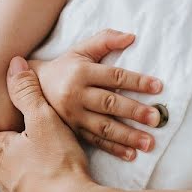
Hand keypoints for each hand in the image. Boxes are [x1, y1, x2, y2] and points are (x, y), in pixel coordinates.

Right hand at [32, 29, 162, 160]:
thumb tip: (131, 37)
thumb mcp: (82, 49)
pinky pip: (95, 141)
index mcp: (81, 72)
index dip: (137, 81)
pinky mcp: (72, 131)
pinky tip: (131, 155)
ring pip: (104, 127)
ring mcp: (73, 116)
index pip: (114, 76)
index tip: (158, 87)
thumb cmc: (66, 65)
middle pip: (110, 103)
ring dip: (128, 136)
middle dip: (134, 111)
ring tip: (149, 142)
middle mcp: (76, 95)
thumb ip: (106, 40)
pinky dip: (113, 149)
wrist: (33, 86)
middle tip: (156, 118)